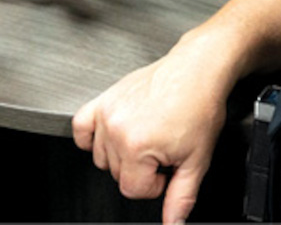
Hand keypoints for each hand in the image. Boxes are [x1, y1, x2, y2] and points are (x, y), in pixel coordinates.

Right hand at [73, 40, 228, 224]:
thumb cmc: (199, 105)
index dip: (156, 184)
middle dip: (142, 168)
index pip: (133, 189)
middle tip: (163, 150)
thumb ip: (181, 197)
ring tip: (146, 138)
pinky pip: (81, 127)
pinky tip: (113, 135)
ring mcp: (107, 112)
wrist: (196, 70)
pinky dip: (91, 136)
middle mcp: (117, 128)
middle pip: (117, 174)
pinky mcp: (103, 99)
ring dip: (122, 154)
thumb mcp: (197, 160)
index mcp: (137, 146)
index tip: (169, 167)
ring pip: (101, 156)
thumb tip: (172, 222)